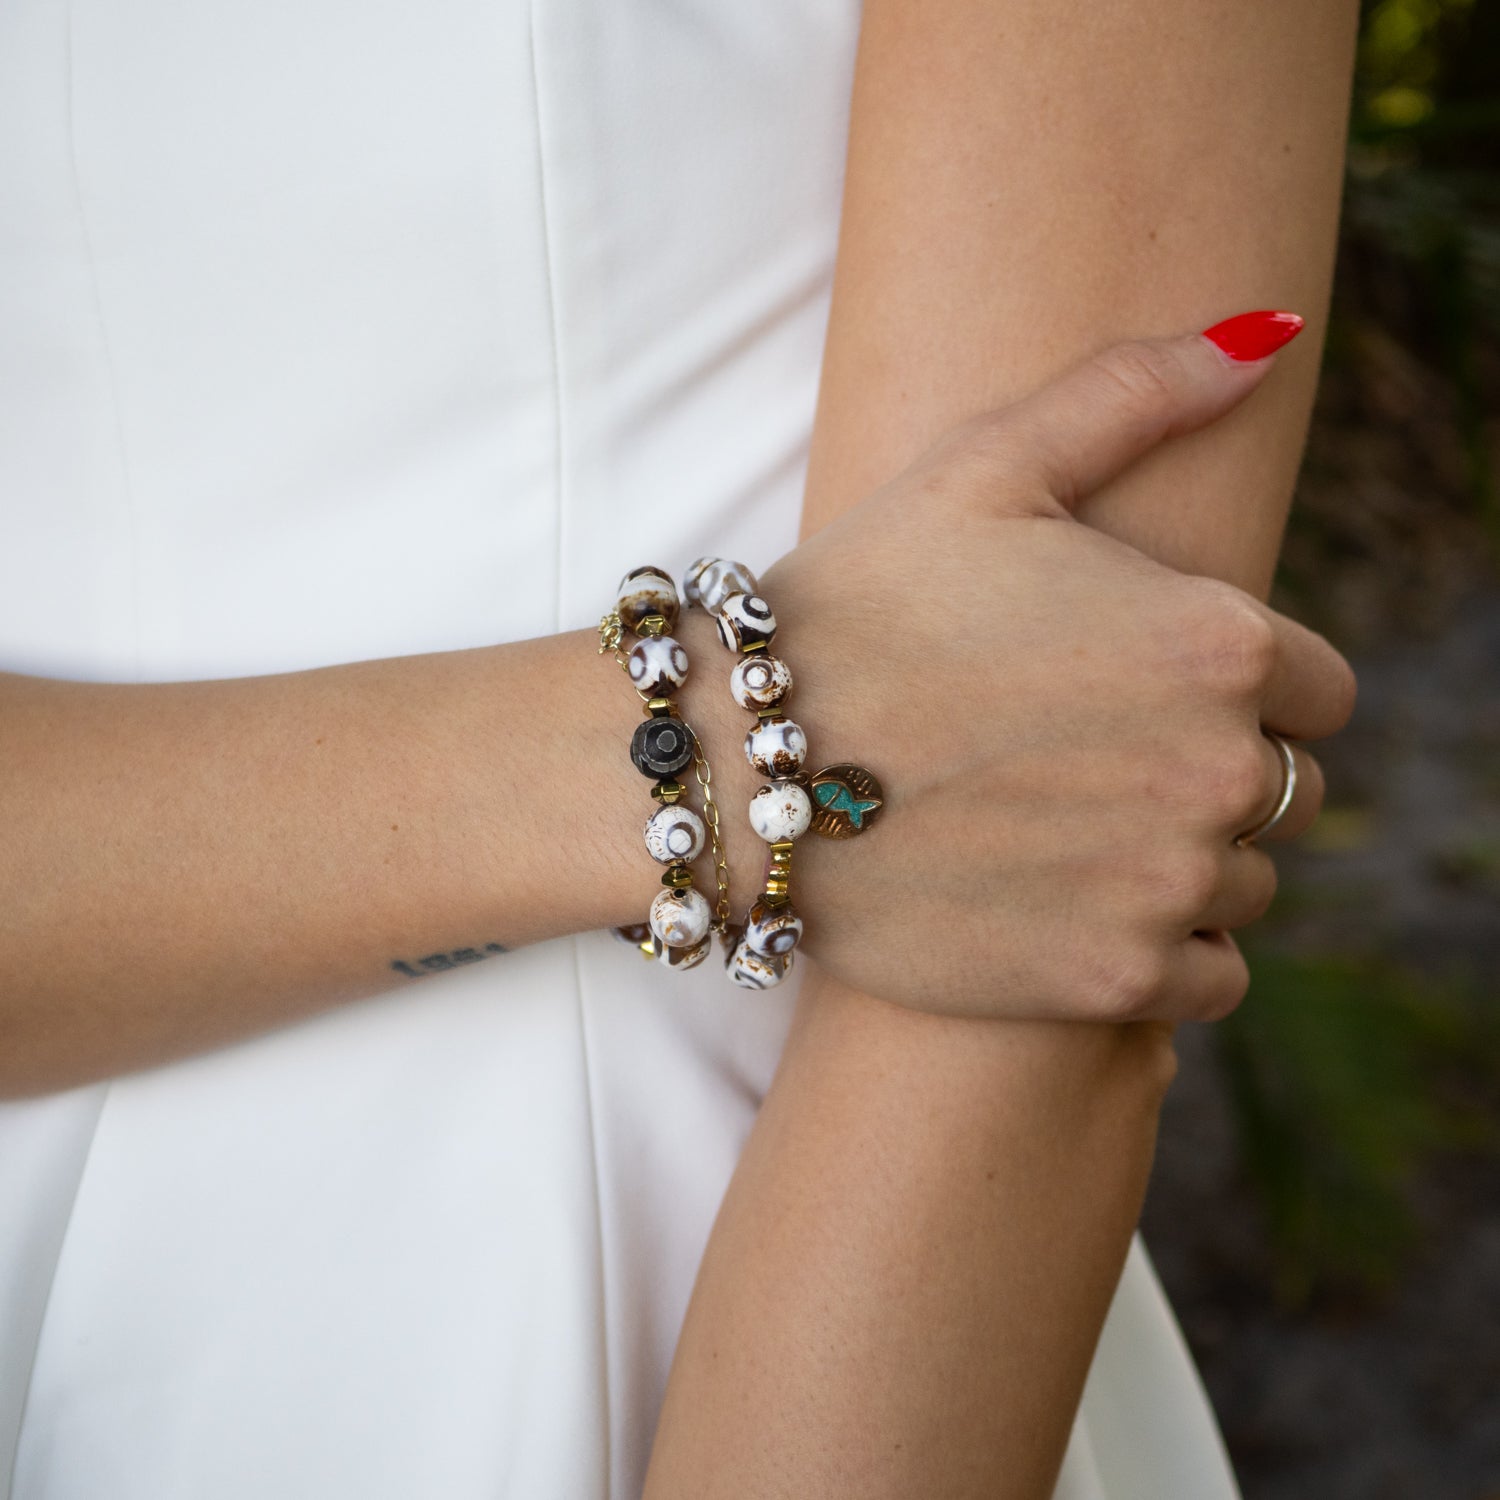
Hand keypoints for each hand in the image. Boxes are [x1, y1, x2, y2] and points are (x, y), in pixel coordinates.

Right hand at [741, 327, 1355, 1022]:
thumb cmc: (854, 607)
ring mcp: (1165, 886)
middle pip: (1282, 789)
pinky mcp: (1110, 981)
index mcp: (1214, 640)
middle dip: (1206, 771)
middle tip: (1088, 760)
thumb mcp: (985, 467)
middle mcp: (1215, 768)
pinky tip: (1080, 907)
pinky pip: (1213, 976)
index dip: (1236, 685)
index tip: (1144, 690)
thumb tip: (1270, 333)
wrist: (736, 766)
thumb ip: (1138, 392)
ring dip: (1182, 862)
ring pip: (1245, 882)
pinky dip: (1168, 951)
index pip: (1315, 688)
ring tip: (1066, 830)